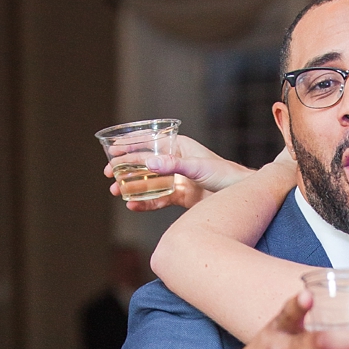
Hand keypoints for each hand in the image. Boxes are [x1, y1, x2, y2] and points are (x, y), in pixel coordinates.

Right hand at [107, 135, 253, 211]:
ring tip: (116, 192)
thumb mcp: (198, 167)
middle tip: (109, 175)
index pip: (148, 143)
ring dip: (131, 186)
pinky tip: (132, 205)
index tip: (111, 152)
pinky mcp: (178, 195)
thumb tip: (149, 164)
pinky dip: (144, 202)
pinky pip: (157, 198)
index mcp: (178, 146)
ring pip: (147, 181)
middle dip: (124, 169)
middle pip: (143, 163)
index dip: (128, 146)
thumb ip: (173, 165)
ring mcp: (175, 179)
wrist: (239, 195)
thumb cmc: (224, 174)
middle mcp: (174, 161)